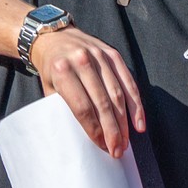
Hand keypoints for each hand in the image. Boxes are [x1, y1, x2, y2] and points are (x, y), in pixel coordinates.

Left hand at [28, 27, 144, 157]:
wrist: (53, 36)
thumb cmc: (51, 69)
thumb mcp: (49, 88)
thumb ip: (62, 108)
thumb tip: (80, 139)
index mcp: (62, 71)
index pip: (82, 107)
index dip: (94, 129)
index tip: (101, 146)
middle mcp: (82, 61)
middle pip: (103, 103)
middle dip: (112, 131)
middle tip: (117, 151)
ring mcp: (99, 55)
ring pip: (118, 94)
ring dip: (124, 122)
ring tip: (125, 142)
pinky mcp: (112, 54)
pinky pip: (128, 82)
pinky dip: (136, 104)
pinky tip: (139, 123)